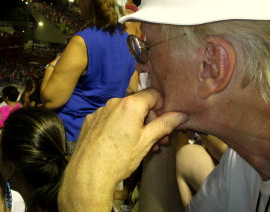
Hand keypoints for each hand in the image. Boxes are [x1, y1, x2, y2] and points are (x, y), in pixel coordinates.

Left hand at [67, 88, 187, 189]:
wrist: (88, 174)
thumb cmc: (120, 158)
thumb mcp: (147, 141)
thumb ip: (165, 124)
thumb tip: (181, 114)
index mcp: (129, 104)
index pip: (153, 94)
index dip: (162, 108)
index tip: (163, 124)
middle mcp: (113, 102)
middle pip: (139, 104)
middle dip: (150, 120)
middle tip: (157, 141)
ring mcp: (100, 111)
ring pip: (124, 113)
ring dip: (135, 125)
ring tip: (140, 147)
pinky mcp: (90, 121)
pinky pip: (110, 119)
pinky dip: (118, 127)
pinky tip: (119, 145)